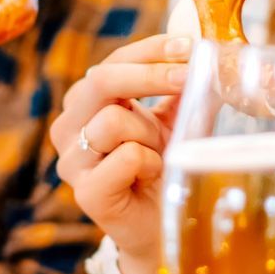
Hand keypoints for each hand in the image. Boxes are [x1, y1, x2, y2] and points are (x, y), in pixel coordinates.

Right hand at [49, 35, 190, 273]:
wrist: (163, 227)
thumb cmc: (165, 168)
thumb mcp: (174, 120)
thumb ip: (180, 88)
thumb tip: (205, 51)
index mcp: (87, 104)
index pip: (112, 62)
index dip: (150, 50)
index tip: (189, 46)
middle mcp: (69, 127)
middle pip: (101, 80)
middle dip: (150, 76)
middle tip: (189, 76)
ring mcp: (72, 162)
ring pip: (112, 120)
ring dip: (149, 133)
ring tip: (160, 152)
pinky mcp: (85, 193)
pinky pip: (125, 157)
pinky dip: (149, 162)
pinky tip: (151, 176)